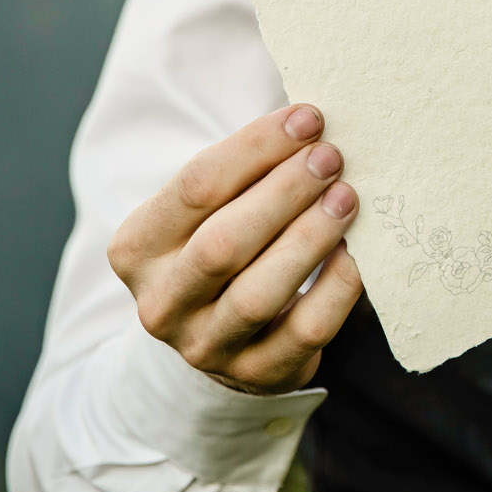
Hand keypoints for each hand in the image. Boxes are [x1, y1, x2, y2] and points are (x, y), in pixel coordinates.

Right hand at [107, 104, 363, 393]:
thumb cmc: (220, 245)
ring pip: (260, 293)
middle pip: (224, 243)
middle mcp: (161, 303)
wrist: (216, 337)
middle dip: (285, 192)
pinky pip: (305, 331)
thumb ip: (241, 172)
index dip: (256, 147)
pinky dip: (336, 289)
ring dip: (310, 237)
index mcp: (137, 248)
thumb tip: (308, 121)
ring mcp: (205, 346)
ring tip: (347, 198)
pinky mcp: (256, 373)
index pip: (196, 187)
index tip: (309, 118)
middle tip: (332, 157)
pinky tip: (354, 254)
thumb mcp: (206, 210)